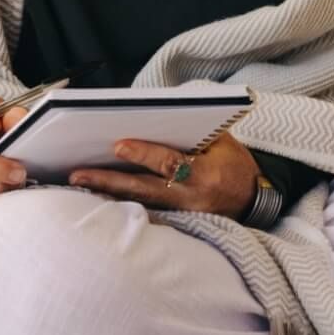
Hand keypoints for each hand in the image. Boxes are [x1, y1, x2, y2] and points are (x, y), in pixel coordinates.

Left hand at [66, 131, 259, 218]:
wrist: (255, 201)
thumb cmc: (236, 164)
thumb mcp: (223, 141)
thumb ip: (193, 130)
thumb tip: (157, 113)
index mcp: (206, 174)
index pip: (170, 163)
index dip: (144, 154)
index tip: (118, 144)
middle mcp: (190, 198)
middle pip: (143, 188)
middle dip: (109, 180)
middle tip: (78, 174)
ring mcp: (181, 213)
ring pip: (137, 201)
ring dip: (107, 192)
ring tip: (79, 183)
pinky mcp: (175, 221)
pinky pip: (143, 209)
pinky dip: (119, 201)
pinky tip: (97, 194)